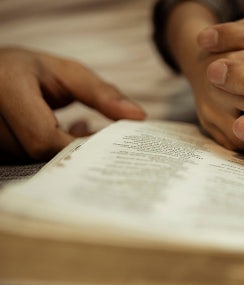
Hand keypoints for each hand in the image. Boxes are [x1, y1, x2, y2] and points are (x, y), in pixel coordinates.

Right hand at [0, 47, 144, 162]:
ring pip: (32, 161)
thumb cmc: (31, 70)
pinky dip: (49, 154)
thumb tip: (138, 116)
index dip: (77, 145)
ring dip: (63, 153)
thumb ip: (101, 94)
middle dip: (75, 151)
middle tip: (101, 137)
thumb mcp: (67, 73)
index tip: (108, 141)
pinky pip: (24, 162)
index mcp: (6, 87)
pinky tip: (63, 135)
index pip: (43, 136)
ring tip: (82, 128)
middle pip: (38, 154)